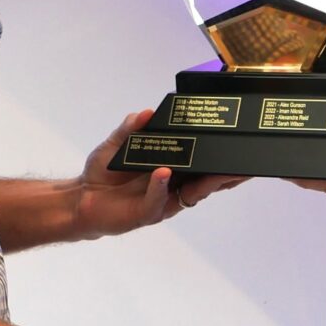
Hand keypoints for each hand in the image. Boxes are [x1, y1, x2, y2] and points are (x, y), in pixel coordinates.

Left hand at [75, 110, 244, 238]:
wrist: (81, 198)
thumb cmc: (104, 172)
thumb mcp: (116, 143)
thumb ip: (131, 127)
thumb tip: (147, 112)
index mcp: (172, 168)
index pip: (201, 163)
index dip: (221, 157)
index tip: (238, 145)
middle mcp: (173, 186)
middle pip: (207, 181)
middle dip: (227, 173)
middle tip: (244, 164)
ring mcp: (162, 201)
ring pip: (191, 193)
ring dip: (206, 182)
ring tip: (219, 170)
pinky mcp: (146, 213)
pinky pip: (158, 201)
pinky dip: (161, 186)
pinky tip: (164, 172)